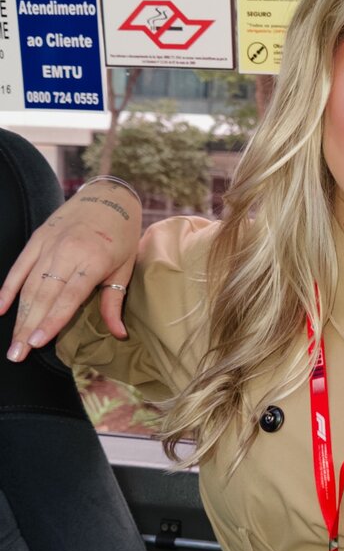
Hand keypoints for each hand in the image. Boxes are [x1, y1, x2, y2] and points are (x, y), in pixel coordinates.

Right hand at [0, 178, 141, 362]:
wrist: (110, 196)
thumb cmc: (122, 236)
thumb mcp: (125, 268)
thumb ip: (114, 303)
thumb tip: (118, 335)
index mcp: (93, 261)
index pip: (68, 297)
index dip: (51, 321)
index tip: (36, 343)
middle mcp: (67, 252)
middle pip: (43, 296)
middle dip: (28, 327)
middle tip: (16, 354)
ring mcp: (49, 244)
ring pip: (28, 285)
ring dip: (18, 315)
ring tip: (13, 342)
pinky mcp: (37, 238)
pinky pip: (19, 266)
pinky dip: (8, 288)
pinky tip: (0, 309)